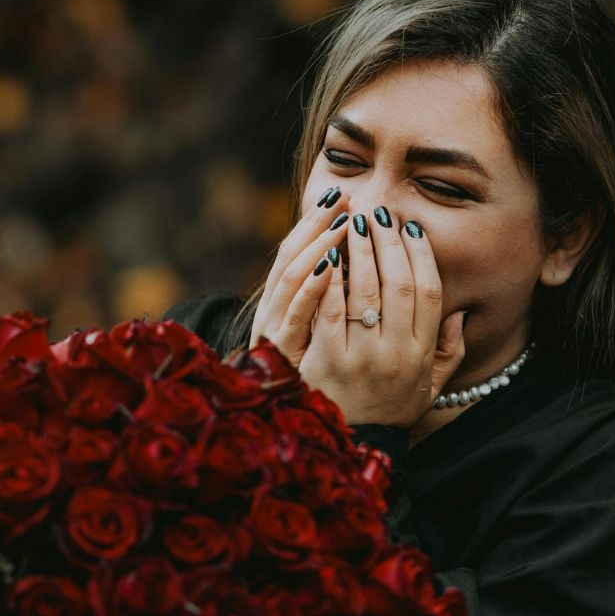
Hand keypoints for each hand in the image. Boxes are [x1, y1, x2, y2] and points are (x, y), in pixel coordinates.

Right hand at [250, 186, 351, 364]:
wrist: (283, 420)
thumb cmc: (306, 376)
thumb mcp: (308, 334)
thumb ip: (323, 300)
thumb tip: (342, 257)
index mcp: (281, 304)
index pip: (294, 251)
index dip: (313, 223)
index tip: (338, 195)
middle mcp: (272, 311)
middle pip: (290, 254)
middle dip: (316, 224)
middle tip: (339, 195)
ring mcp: (275, 329)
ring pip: (290, 275)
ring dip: (315, 244)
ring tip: (339, 218)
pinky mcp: (282, 350)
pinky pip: (298, 312)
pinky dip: (312, 287)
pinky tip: (331, 264)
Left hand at [298, 207, 465, 427]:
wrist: (349, 447)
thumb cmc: (388, 411)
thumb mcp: (429, 388)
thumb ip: (449, 352)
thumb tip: (458, 312)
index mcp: (422, 355)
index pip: (430, 294)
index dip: (422, 257)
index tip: (411, 230)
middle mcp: (396, 354)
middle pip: (398, 285)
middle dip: (388, 245)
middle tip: (379, 215)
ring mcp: (361, 357)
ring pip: (365, 292)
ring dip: (359, 252)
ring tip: (353, 223)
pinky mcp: (327, 361)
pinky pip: (329, 311)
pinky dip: (329, 281)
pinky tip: (326, 256)